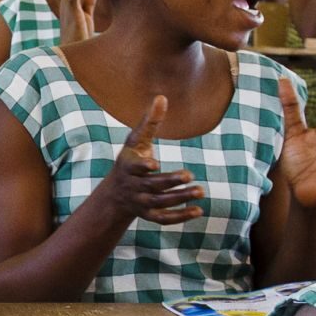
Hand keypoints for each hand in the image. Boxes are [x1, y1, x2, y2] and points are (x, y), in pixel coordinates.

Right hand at [95, 95, 203, 225]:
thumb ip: (149, 122)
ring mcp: (141, 202)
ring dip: (179, 198)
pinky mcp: (149, 214)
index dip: (143, 167)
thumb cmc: (129, 161)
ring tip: (200, 191)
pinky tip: (198, 210)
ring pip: (160, 202)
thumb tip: (162, 97)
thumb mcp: (135, 142)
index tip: (155, 164)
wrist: (115, 195)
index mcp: (128, 167)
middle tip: (189, 175)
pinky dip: (180, 216)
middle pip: (152, 185)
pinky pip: (164, 218)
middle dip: (170, 181)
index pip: (134, 168)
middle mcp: (134, 186)